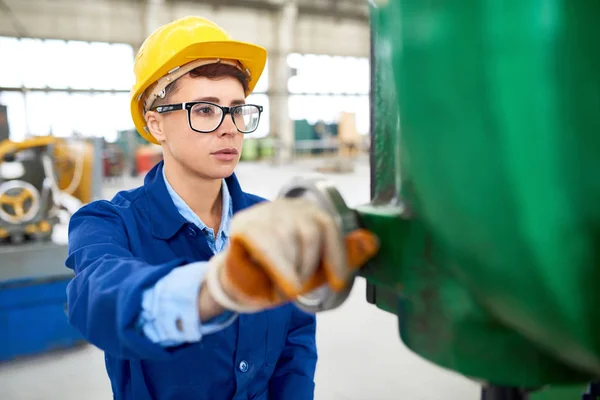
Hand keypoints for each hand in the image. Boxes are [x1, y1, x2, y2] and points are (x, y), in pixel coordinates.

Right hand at [204, 197, 378, 312]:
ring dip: (292, 270)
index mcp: (306, 213)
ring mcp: (263, 213)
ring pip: (289, 237)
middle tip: (299, 286)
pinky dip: (280, 269)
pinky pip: (267, 245)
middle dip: (309, 266)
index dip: (337, 255)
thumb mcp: (314, 269)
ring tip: (285, 285)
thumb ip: (340, 257)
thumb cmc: (278, 274)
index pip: (327, 225)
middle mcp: (286, 206)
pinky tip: (285, 284)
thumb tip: (372, 242)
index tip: (338, 281)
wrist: (239, 283)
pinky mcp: (244, 225)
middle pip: (310, 230)